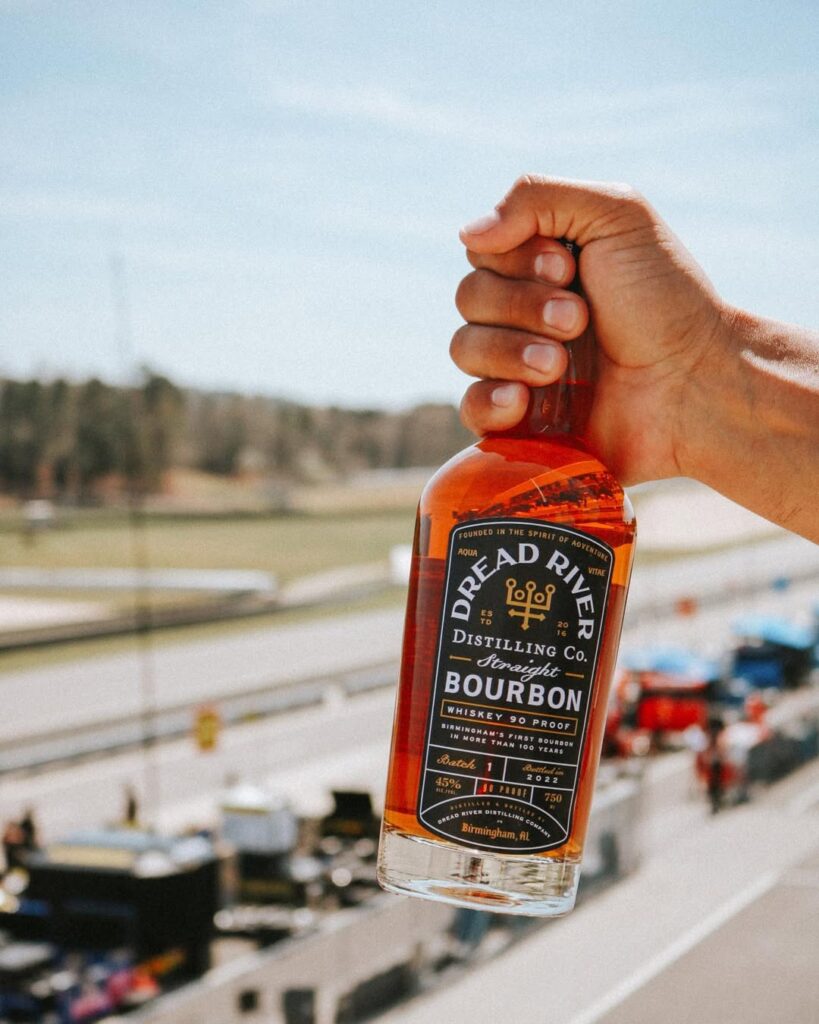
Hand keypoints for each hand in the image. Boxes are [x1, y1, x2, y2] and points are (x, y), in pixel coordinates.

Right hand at [452, 176, 729, 484]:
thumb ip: (538, 198)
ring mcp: (520, 368)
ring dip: (511, 351)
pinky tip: (523, 401)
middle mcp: (526, 314)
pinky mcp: (521, 422)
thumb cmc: (666, 299)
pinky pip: (471, 409)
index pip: (482, 252)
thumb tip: (467, 234)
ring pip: (464, 349)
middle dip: (522, 305)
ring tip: (561, 366)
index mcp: (544, 266)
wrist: (696, 384)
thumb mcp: (617, 216)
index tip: (568, 269)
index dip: (515, 260)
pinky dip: (489, 401)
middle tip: (579, 319)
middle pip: (469, 297)